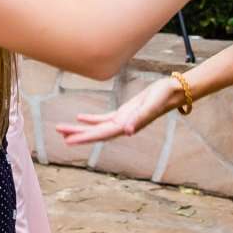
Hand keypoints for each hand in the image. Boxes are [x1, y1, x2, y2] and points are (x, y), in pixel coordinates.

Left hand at [57, 78, 172, 145]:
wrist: (173, 91)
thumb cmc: (163, 96)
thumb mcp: (151, 105)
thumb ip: (140, 118)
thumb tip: (128, 131)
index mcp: (127, 126)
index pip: (101, 134)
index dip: (85, 137)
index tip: (69, 141)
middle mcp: (122, 126)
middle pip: (95, 133)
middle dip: (77, 134)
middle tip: (59, 133)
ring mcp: (122, 120)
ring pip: (97, 127)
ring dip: (80, 128)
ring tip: (63, 129)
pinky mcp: (123, 113)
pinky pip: (103, 118)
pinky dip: (91, 119)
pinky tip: (80, 118)